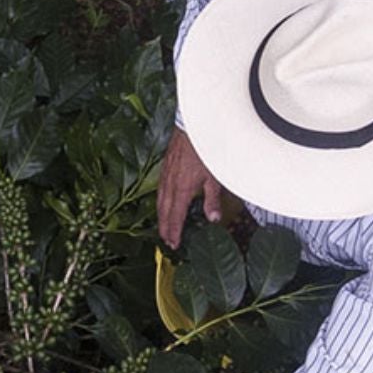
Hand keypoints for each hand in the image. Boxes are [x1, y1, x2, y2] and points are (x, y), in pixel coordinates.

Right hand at [157, 127, 222, 249]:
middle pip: (165, 212)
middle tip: (167, 242)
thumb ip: (212, 199)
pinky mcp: (165, 167)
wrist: (193, 128)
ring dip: (161, 218)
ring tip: (163, 228)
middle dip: (165, 229)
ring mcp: (166, 175)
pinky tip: (162, 204)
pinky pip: (159, 190)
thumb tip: (213, 219)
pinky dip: (159, 202)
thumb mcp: (213, 177)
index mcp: (182, 190)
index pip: (176, 217)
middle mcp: (171, 185)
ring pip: (160, 202)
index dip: (175, 232)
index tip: (174, 244)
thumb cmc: (205, 151)